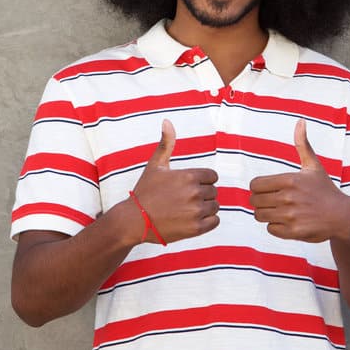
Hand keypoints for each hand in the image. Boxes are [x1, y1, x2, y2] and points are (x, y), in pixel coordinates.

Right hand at [130, 119, 219, 243]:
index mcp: (188, 176)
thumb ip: (166, 143)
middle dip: (203, 194)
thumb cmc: (145, 191)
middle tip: (185, 199)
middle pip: (214, 191)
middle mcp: (194, 193)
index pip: (212, 176)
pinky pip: (215, 221)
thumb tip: (167, 121)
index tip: (188, 186)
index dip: (202, 180)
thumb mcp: (155, 165)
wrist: (134, 220)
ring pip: (215, 206)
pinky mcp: (196, 228)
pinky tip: (193, 219)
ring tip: (188, 209)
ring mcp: (196, 211)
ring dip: (205, 208)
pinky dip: (208, 221)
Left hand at [248, 119, 349, 242]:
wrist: (343, 216)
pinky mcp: (293, 232)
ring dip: (267, 214)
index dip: (259, 188)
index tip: (269, 190)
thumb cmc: (325, 189)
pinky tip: (287, 221)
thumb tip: (301, 120)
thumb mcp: (313, 166)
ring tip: (279, 211)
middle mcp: (288, 197)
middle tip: (273, 201)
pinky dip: (275, 227)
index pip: (255, 185)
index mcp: (289, 179)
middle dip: (261, 201)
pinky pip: (270, 229)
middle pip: (254, 201)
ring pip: (259, 215)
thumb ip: (302, 144)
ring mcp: (290, 215)